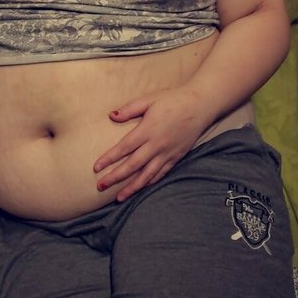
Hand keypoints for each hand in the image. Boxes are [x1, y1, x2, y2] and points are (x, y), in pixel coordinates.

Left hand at [93, 86, 209, 201]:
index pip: (124, 148)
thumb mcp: (149, 100)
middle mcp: (157, 145)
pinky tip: (141, 187)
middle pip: (133, 165)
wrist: (200, 105)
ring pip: (147, 175)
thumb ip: (129, 109)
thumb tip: (111, 116)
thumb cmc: (172, 100)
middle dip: (116, 177)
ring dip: (132, 187)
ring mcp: (168, 153)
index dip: (109, 159)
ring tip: (119, 197)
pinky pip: (161, 173)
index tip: (96, 168)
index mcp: (147, 130)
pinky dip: (150, 182)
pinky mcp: (177, 157)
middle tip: (101, 186)